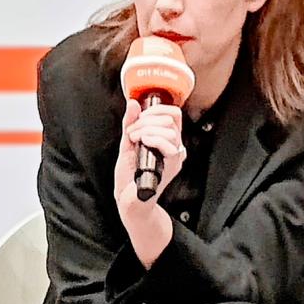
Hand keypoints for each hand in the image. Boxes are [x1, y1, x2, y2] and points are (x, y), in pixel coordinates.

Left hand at [111, 98, 183, 266]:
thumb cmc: (130, 176)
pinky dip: (153, 140)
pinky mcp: (172, 167)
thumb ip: (130, 122)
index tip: (141, 115)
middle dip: (146, 120)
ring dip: (146, 130)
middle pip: (170, 120)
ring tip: (133, 140)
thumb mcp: (127, 143)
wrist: (128, 200)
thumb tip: (133, 103)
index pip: (174, 114)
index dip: (158, 109)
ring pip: (170, 131)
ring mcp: (175, 158)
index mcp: (167, 139)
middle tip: (132, 132)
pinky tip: (142, 144)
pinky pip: (170, 146)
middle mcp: (175, 147)